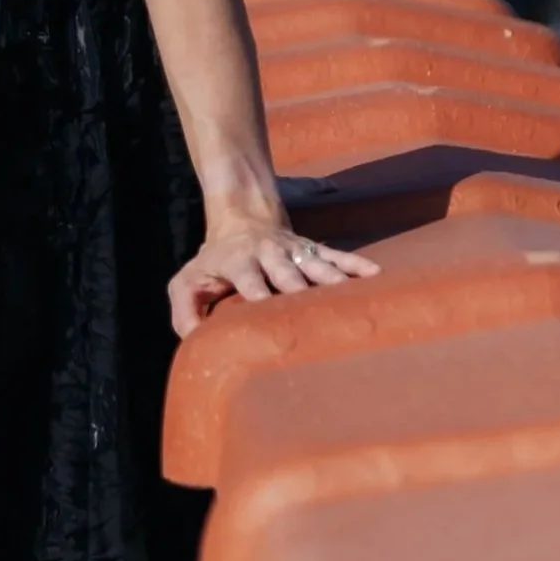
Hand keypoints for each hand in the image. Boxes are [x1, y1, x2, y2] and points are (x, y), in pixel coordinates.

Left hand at [167, 216, 378, 338]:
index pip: (250, 279)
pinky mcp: (312, 249)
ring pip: (316, 265)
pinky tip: (375, 274)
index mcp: (239, 262)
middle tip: (317, 315)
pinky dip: (355, 264)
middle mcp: (269, 254)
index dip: (259, 293)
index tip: (269, 309)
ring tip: (352, 298)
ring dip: (333, 281)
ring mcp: (294, 251)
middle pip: (288, 273)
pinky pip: (337, 255)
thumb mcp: (186, 283)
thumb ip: (184, 312)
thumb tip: (194, 340)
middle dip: (301, 290)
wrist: (241, 220)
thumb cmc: (213, 262)